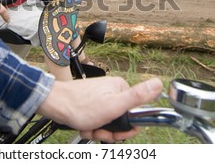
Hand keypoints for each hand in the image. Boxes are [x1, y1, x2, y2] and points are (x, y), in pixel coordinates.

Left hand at [37, 77, 162, 142]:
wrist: (55, 105)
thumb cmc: (81, 105)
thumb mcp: (114, 104)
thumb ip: (137, 97)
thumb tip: (159, 83)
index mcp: (121, 88)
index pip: (136, 114)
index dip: (126, 128)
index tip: (116, 131)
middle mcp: (112, 91)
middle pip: (122, 120)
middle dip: (110, 130)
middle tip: (99, 129)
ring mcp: (101, 98)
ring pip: (109, 123)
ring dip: (99, 129)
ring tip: (89, 127)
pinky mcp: (92, 104)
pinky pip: (98, 121)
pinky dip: (91, 127)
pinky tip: (84, 126)